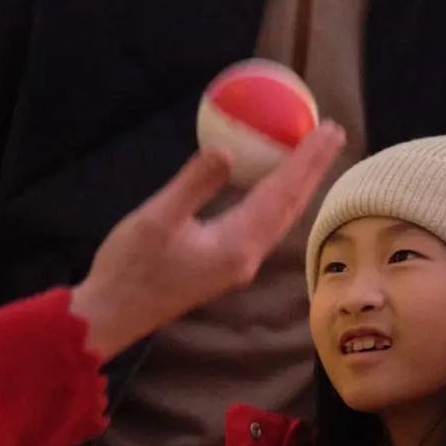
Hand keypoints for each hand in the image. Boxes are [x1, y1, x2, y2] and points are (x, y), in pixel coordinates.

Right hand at [68, 121, 348, 361]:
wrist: (111, 317)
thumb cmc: (129, 268)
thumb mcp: (156, 220)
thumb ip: (194, 185)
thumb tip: (226, 150)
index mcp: (236, 246)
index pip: (282, 194)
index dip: (306, 159)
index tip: (328, 128)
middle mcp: (246, 257)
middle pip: (292, 205)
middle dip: (315, 168)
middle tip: (334, 132)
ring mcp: (237, 265)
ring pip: (281, 217)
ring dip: (300, 183)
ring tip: (315, 154)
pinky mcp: (225, 266)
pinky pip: (263, 223)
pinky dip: (277, 196)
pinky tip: (271, 182)